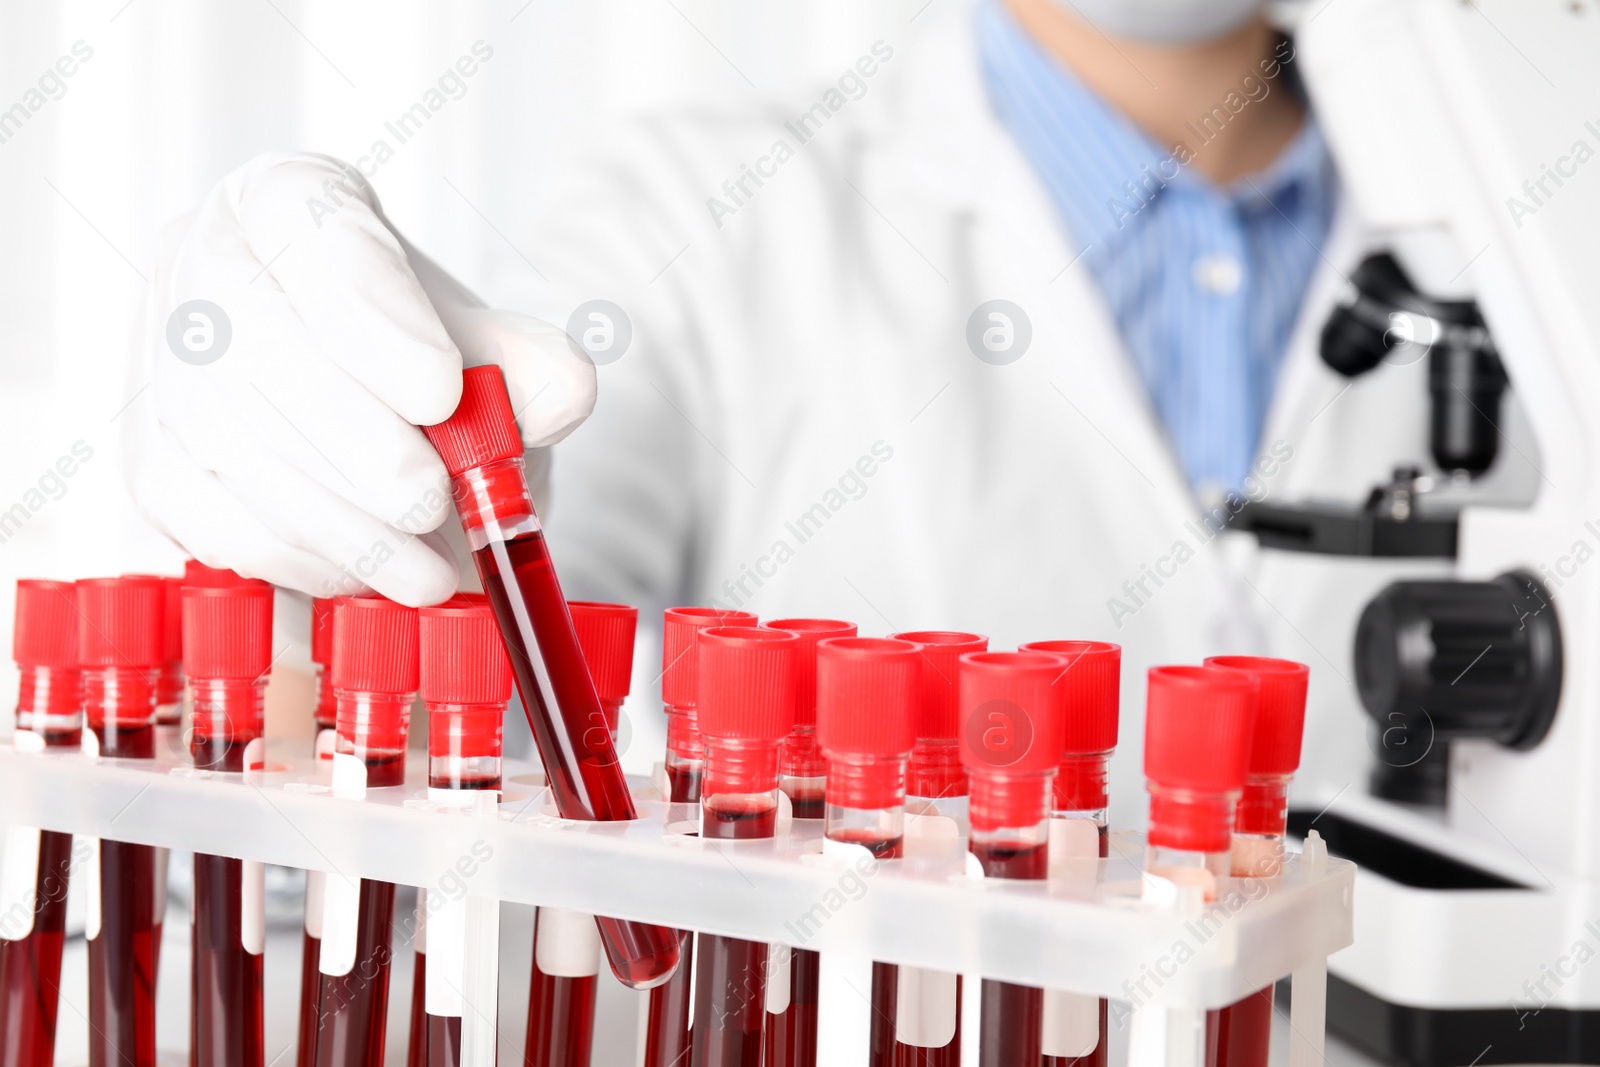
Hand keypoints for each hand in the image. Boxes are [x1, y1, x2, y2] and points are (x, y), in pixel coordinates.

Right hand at [125, 152, 594, 604]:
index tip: (441, 390)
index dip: (369, 313)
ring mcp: (162, 360)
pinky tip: (365, 575)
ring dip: (334, 519)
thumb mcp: (490, 347)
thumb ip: (532, 364)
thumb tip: (567, 389)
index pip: (306, 223)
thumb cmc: (426, 361)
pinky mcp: (152, 456)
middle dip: (350, 438)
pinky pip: (205, 513)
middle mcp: (202, 262)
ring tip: (425, 567)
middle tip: (430, 501)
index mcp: (286, 199)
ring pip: (226, 439)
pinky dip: (294, 554)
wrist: (376, 413)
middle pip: (253, 342)